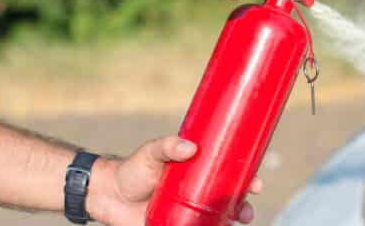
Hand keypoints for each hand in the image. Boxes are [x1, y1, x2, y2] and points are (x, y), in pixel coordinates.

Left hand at [87, 136, 263, 225]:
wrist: (109, 195)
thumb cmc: (133, 169)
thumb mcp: (151, 152)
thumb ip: (167, 146)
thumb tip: (188, 147)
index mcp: (198, 170)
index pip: (228, 173)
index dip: (246, 178)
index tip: (256, 182)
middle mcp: (199, 191)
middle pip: (228, 199)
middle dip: (243, 205)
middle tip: (246, 209)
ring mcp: (190, 211)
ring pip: (219, 218)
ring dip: (231, 220)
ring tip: (236, 223)